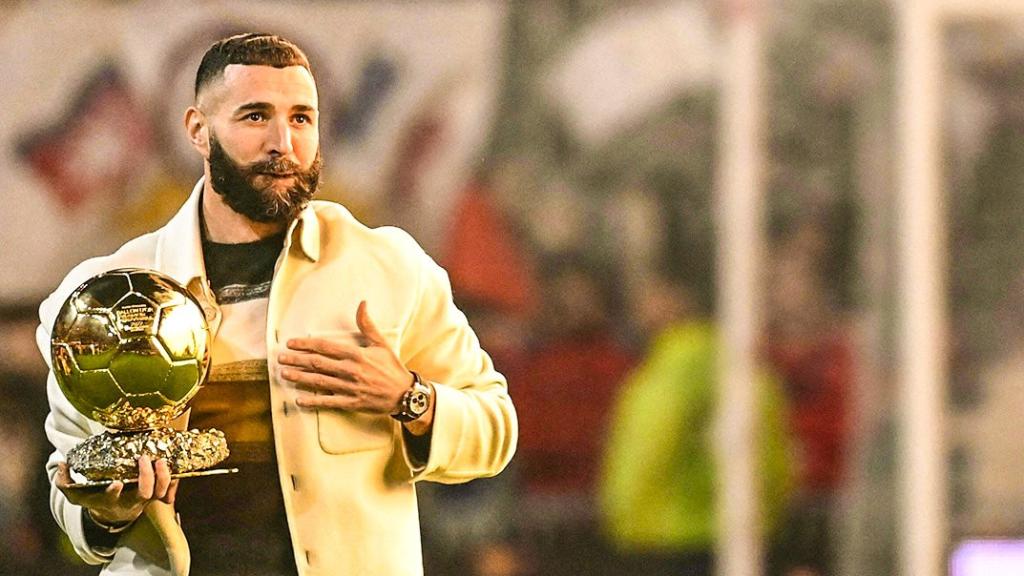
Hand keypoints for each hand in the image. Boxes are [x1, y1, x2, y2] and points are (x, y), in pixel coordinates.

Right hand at [54, 455, 177, 526]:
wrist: (113, 514)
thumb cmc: (94, 498)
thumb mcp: (76, 493)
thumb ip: (64, 481)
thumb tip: (61, 463)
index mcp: (110, 500)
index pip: (110, 498)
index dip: (113, 492)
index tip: (116, 483)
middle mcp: (130, 501)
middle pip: (144, 494)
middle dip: (147, 477)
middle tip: (143, 459)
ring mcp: (146, 499)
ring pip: (160, 492)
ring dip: (164, 477)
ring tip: (160, 460)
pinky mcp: (157, 494)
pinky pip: (170, 490)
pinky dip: (174, 481)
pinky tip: (174, 466)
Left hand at [280, 300, 412, 415]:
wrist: (405, 394)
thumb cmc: (392, 368)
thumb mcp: (381, 344)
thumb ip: (367, 325)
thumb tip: (362, 303)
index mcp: (356, 354)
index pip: (325, 347)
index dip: (306, 344)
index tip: (291, 343)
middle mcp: (351, 370)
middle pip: (318, 363)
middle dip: (297, 360)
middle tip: (281, 358)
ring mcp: (350, 387)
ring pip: (319, 381)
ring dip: (300, 377)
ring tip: (285, 374)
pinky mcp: (352, 402)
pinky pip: (329, 401)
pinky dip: (314, 401)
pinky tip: (299, 399)